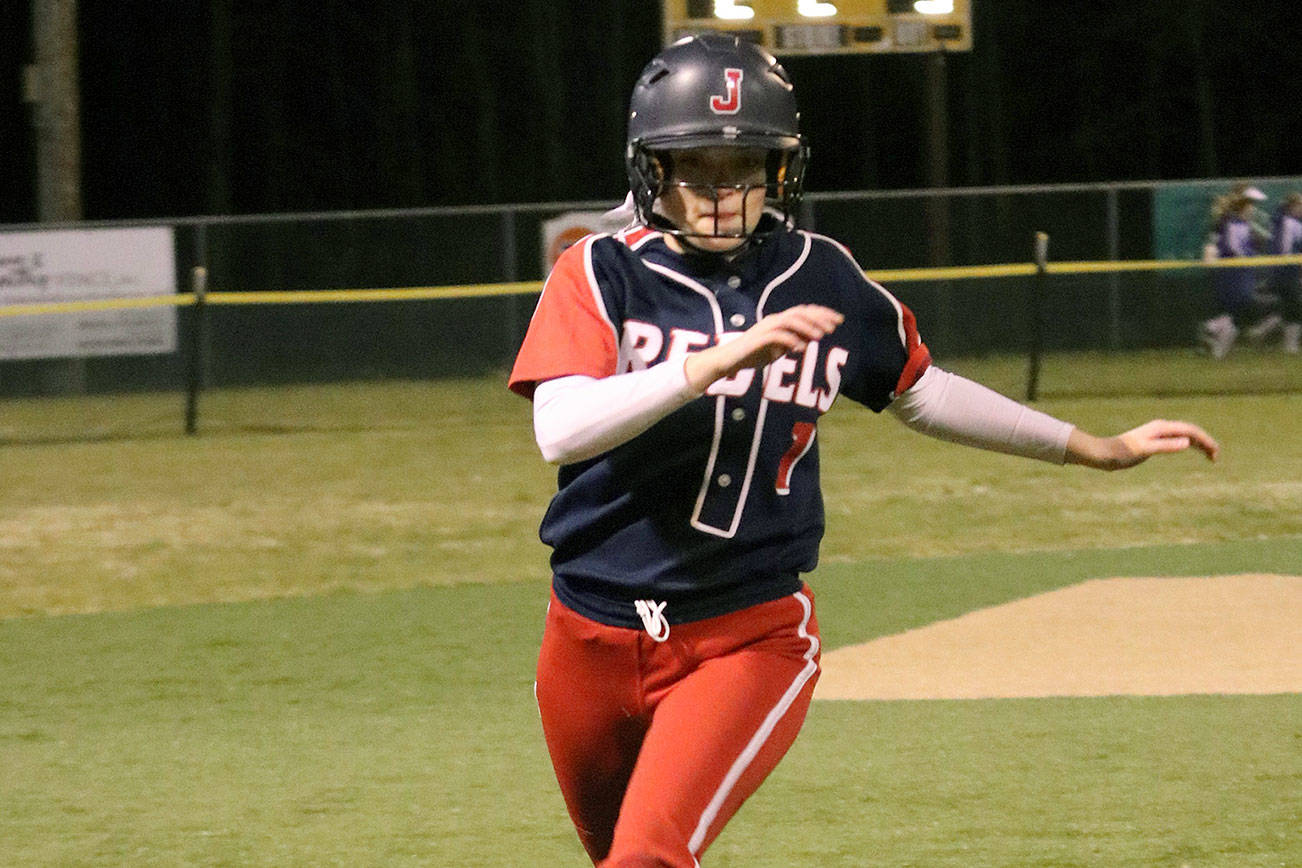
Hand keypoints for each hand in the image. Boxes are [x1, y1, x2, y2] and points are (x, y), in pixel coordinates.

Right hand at [684, 304, 843, 391]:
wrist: (728, 360)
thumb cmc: (752, 355)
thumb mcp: (778, 349)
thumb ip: (794, 341)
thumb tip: (813, 338)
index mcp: (780, 321)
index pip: (804, 312)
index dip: (822, 314)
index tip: (838, 320)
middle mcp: (774, 320)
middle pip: (800, 313)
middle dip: (819, 318)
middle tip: (835, 326)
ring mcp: (765, 328)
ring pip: (790, 321)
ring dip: (807, 328)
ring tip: (821, 336)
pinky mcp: (758, 339)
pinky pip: (777, 336)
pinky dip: (790, 341)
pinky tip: (801, 348)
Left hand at [1065, 419, 1219, 470]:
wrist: (1104, 454)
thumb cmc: (1122, 453)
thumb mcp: (1145, 450)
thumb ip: (1165, 446)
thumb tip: (1187, 443)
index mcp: (1161, 428)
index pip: (1190, 430)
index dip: (1205, 440)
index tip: (1215, 453)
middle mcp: (1161, 427)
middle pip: (1190, 431)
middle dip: (1205, 442)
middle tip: (1216, 457)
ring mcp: (1158, 433)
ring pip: (1185, 435)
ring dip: (1198, 444)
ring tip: (1210, 457)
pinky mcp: (1154, 440)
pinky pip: (1176, 439)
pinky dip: (1187, 445)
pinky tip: (1191, 450)